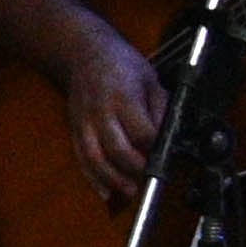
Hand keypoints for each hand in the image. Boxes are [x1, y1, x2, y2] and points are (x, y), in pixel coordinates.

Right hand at [55, 22, 165, 207]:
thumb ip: (161, 108)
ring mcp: (85, 123)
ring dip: (114, 179)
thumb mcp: (151, 79)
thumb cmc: (121, 65)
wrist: (83, 53)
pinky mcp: (75, 129)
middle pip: (117, 149)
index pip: (142, 132)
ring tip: (131, 192)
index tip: (169, 157)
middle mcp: (101, 113)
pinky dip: (92, 178)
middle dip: (136, 169)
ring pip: (96, 158)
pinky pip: (81, 158)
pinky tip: (105, 193)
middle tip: (152, 179)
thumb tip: (170, 135)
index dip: (156, 149)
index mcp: (123, 99)